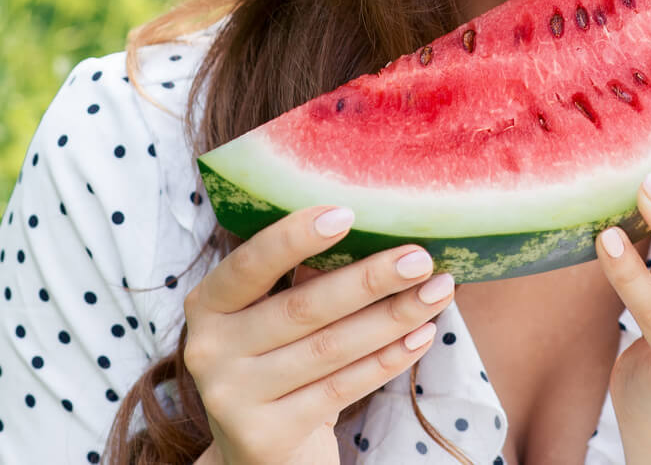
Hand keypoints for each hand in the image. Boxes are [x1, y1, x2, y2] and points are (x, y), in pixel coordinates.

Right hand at [183, 206, 454, 464]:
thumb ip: (305, 279)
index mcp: (209, 303)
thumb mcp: (273, 316)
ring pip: (330, 348)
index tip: (347, 213)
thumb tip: (383, 232)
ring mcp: (232, 396)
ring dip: (393, 317)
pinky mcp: (264, 435)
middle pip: (303, 307)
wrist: (258, 447)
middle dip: (370, 280)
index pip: (249, 264)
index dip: (295, 238)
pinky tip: (422, 335)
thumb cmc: (279, 360)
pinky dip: (388, 359)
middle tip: (421, 259)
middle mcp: (209, 349)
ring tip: (438, 293)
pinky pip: (341, 388)